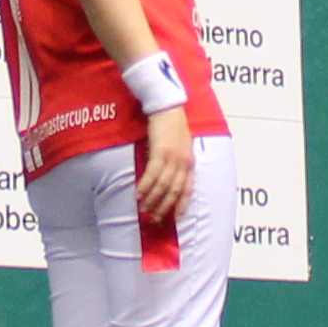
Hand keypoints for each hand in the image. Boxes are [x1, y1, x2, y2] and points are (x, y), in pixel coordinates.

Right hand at [133, 107, 194, 232]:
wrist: (168, 107)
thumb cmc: (172, 125)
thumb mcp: (180, 145)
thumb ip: (177, 160)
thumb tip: (167, 176)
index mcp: (190, 162)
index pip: (187, 189)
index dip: (181, 204)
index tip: (175, 218)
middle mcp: (183, 162)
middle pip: (174, 191)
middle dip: (164, 207)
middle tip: (154, 219)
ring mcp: (173, 158)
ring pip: (163, 185)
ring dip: (152, 199)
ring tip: (143, 209)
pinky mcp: (161, 152)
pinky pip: (152, 174)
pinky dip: (145, 186)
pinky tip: (138, 194)